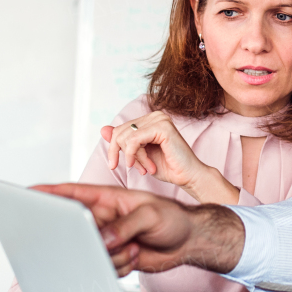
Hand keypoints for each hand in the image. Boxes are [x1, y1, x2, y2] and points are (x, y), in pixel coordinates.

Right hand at [31, 183, 244, 276]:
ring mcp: (107, 239)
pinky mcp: (113, 258)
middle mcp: (102, 219)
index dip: (49, 193)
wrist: (189, 241)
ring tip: (135, 246)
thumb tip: (102, 239)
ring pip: (91, 255)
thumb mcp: (151, 215)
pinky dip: (120, 267)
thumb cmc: (173, 218)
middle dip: (86, 241)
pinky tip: (136, 256)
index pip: (73, 194)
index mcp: (107, 199)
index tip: (28, 193)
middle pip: (76, 231)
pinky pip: (104, 269)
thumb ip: (124, 225)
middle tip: (104, 242)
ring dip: (113, 256)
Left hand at [104, 112, 219, 198]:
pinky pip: (134, 141)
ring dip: (132, 157)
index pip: (119, 129)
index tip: (121, 165)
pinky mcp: (162, 127)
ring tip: (145, 168)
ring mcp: (160, 119)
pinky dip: (135, 156)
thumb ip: (122, 142)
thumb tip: (103, 129)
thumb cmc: (168, 167)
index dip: (115, 149)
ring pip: (125, 136)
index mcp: (150, 119)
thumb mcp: (138, 155)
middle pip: (119, 132)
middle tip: (136, 168)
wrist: (188, 177)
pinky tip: (146, 166)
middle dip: (122, 154)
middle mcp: (155, 115)